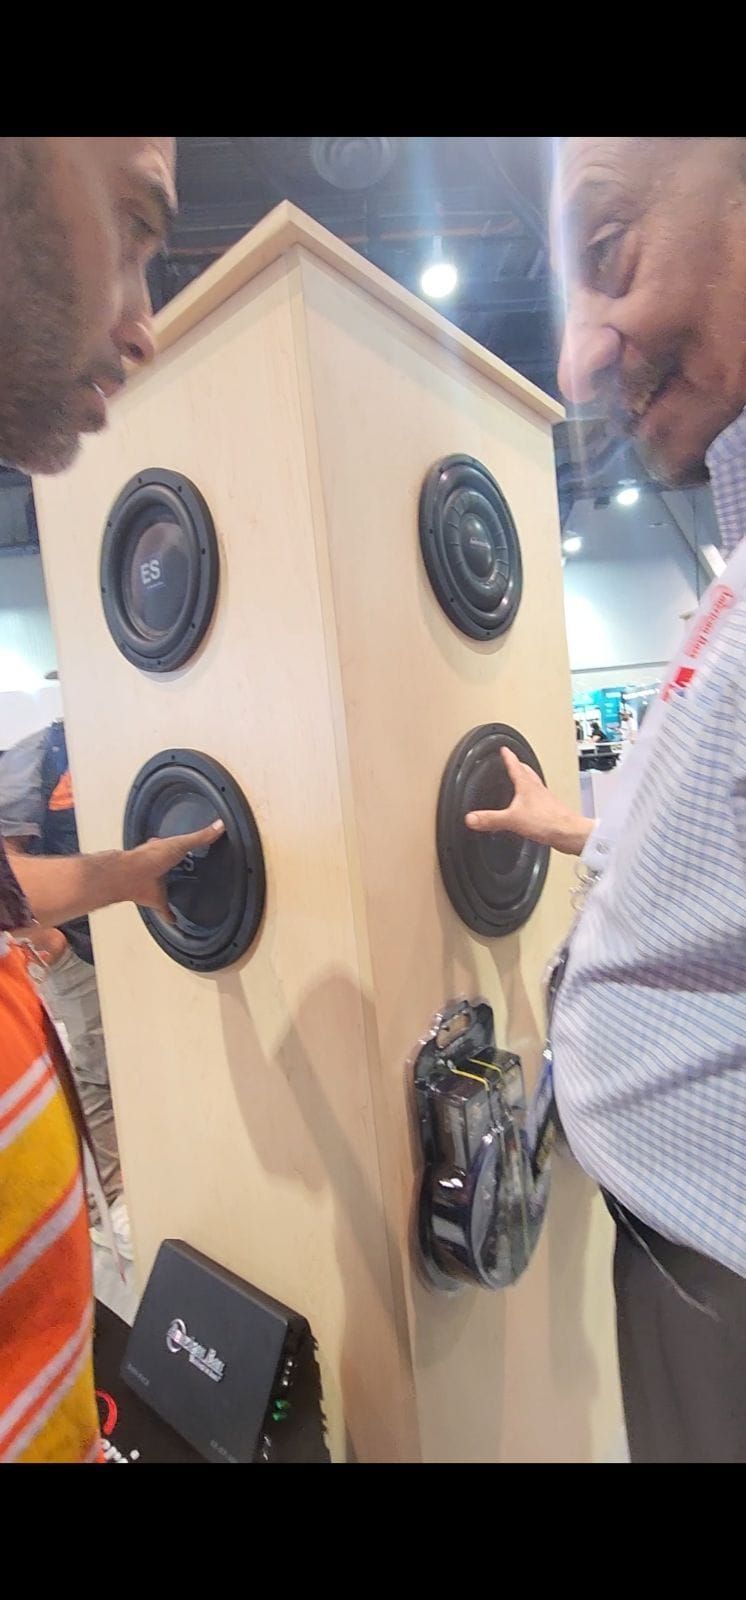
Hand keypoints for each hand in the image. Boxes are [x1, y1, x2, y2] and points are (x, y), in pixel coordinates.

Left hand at [123, 820, 224, 920]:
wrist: (131, 875)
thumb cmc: (151, 856)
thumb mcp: (181, 843)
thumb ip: (201, 837)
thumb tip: (219, 825)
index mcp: (164, 850)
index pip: (176, 846)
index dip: (184, 846)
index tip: (193, 846)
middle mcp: (160, 867)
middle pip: (172, 868)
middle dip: (179, 869)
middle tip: (191, 870)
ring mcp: (158, 884)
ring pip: (168, 887)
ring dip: (174, 889)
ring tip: (186, 891)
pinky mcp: (156, 899)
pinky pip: (165, 910)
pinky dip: (170, 915)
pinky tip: (176, 919)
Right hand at [464, 747, 592, 856]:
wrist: (569, 833)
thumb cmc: (547, 821)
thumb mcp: (512, 820)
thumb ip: (490, 819)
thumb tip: (471, 818)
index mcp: (527, 785)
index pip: (515, 765)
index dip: (508, 756)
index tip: (504, 748)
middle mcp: (537, 789)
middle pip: (527, 772)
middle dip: (519, 765)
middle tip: (514, 760)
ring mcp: (545, 799)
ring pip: (534, 784)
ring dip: (527, 779)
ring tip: (521, 780)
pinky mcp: (550, 811)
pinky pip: (539, 799)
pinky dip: (532, 798)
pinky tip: (530, 807)